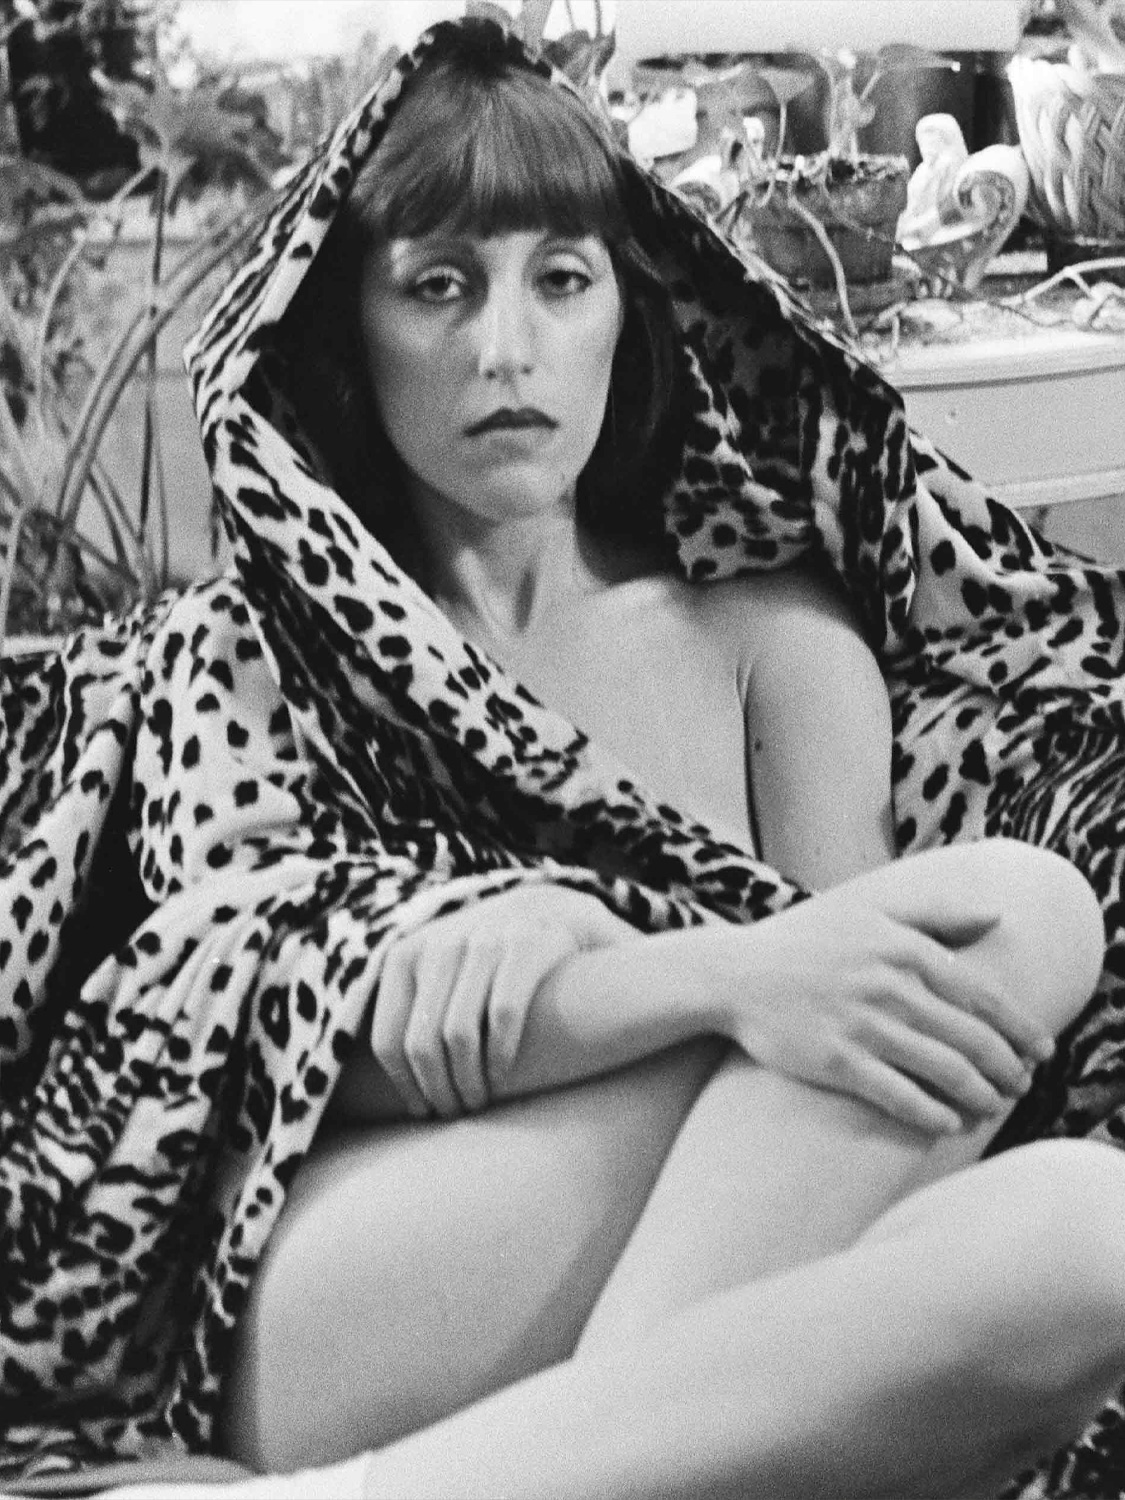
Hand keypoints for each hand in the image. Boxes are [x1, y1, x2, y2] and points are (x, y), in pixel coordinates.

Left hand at [372, 884, 634, 1118]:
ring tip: (477, 1102)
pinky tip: (502, 1077)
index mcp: (405, 955)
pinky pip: (503, 1016)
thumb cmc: (485, 958)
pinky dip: (500, 1056)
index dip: (403, 1086)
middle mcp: (439, 945)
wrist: (552, 911)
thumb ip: (407, 1002)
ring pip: (459, 1036)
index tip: (422, 1111)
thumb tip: (365, 1077)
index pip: (388, 1039)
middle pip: (422, 1044)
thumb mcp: (437, 964)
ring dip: (468, 1082)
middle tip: (453, 1113)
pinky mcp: (525, 945)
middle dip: (436, 1090)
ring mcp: (483, 941)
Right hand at [721, 890, 1054, 1134]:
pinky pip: (898, 1095)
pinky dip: (931, 1114)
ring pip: (942, 1069)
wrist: (734, 973)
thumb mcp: (870, 913)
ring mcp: (861, 1023)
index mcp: (902, 947)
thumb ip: (936, 914)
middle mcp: (888, 984)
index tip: (1040, 1050)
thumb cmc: (806, 941)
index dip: (1018, 1028)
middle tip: (1020, 1087)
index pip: (981, 995)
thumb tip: (998, 917)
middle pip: (970, 1037)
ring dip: (978, 1095)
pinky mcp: (835, 1060)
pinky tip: (947, 1124)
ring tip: (991, 1107)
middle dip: (1006, 1068)